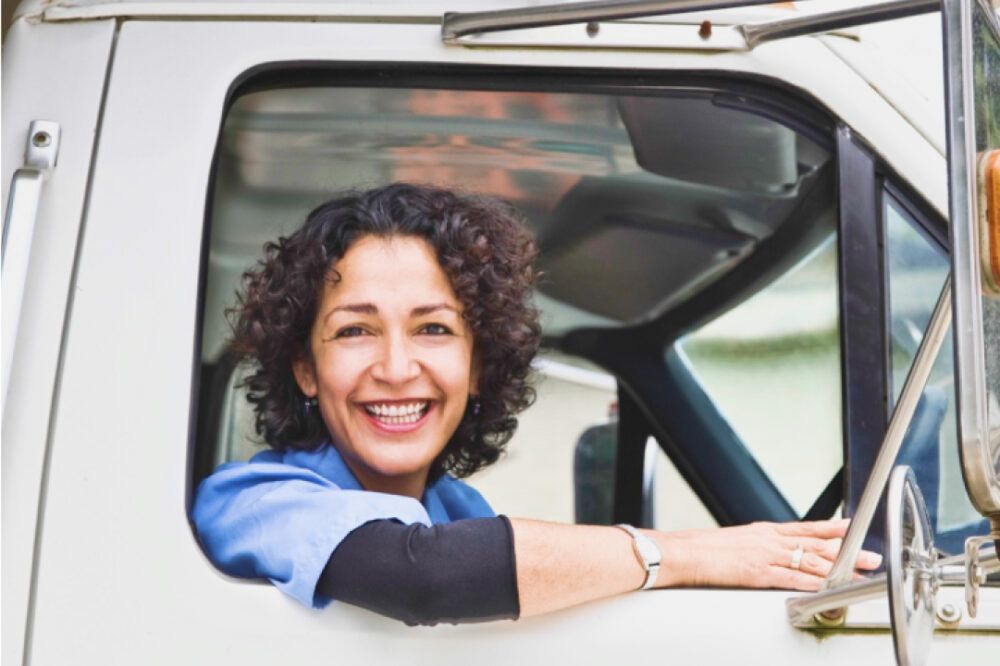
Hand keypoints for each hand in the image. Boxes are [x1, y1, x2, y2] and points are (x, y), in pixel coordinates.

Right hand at [654, 518, 881, 591]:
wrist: (683, 552)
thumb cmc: (702, 549)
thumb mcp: (735, 542)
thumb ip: (756, 548)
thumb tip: (770, 556)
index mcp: (764, 532)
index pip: (806, 528)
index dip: (832, 529)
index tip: (852, 528)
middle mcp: (769, 540)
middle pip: (816, 544)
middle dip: (846, 550)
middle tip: (870, 555)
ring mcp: (765, 556)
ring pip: (811, 561)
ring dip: (839, 568)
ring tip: (860, 573)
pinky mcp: (758, 573)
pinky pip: (793, 579)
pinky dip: (815, 582)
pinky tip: (831, 586)